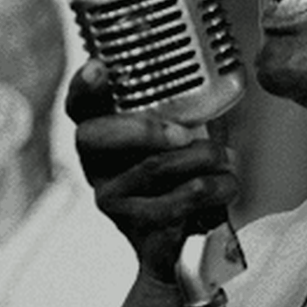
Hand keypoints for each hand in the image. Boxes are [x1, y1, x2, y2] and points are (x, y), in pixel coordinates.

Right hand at [66, 59, 239, 283]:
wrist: (187, 239)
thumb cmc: (184, 174)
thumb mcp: (182, 135)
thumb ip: (183, 109)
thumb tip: (211, 77)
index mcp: (104, 136)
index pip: (80, 107)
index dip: (84, 87)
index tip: (98, 67)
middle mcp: (98, 168)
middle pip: (97, 136)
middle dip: (145, 128)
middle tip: (185, 134)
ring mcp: (114, 201)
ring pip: (152, 167)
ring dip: (203, 157)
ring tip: (226, 158)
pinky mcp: (139, 231)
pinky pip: (178, 204)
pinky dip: (215, 189)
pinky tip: (226, 185)